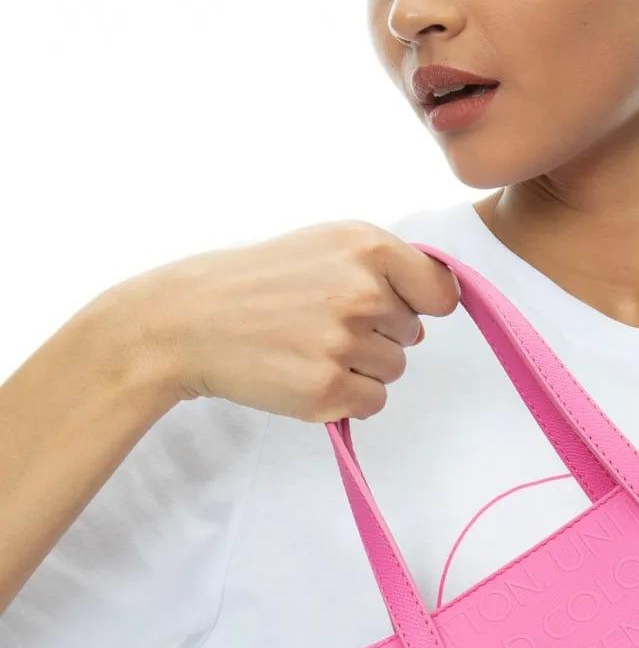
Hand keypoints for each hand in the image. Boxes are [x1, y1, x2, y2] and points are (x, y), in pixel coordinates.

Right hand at [94, 219, 460, 420]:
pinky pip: (372, 402)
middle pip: (412, 335)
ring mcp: (344, 341)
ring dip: (360, 367)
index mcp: (365, 246)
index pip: (440, 290)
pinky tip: (304, 373)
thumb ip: (383, 267)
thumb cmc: (258, 283)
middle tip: (318, 323)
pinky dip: (346, 397)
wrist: (188, 320)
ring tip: (307, 347)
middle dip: (376, 334)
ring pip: (393, 370)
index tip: (389, 306)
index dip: (418, 304)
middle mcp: (361, 291)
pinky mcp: (327, 388)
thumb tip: (433, 311)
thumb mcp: (323, 246)